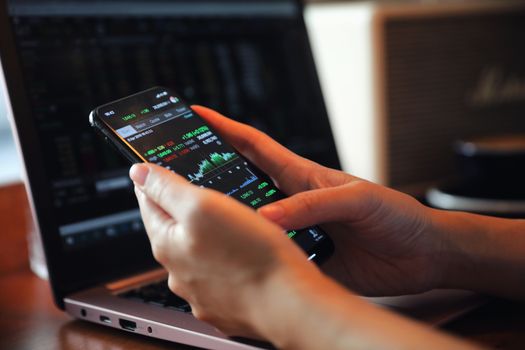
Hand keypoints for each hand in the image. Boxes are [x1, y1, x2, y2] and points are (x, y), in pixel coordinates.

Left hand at [129, 163, 322, 336]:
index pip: (149, 204)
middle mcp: (179, 273)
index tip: (160, 173)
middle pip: (174, 231)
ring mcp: (202, 293)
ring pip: (198, 256)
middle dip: (185, 213)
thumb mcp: (202, 205)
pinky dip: (226, 266)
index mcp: (168, 245)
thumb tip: (138, 173)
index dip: (155, 183)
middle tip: (204, 196)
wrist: (287, 303)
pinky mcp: (225, 306)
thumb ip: (166, 188)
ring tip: (230, 228)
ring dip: (208, 241)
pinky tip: (242, 259)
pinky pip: (219, 278)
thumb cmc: (250, 254)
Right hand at [193, 105, 444, 295]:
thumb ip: (312, 206)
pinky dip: (254, 264)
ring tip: (202, 233)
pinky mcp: (304, 262)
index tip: (197, 116)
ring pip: (252, 229)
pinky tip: (238, 269)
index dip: (225, 129)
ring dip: (230, 230)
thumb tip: (267, 218)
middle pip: (242, 188)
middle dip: (211, 182)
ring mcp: (296, 234)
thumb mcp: (356, 199)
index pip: (255, 147)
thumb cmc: (396, 215)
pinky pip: (271, 261)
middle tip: (180, 182)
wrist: (423, 255)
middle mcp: (293, 204)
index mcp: (303, 178)